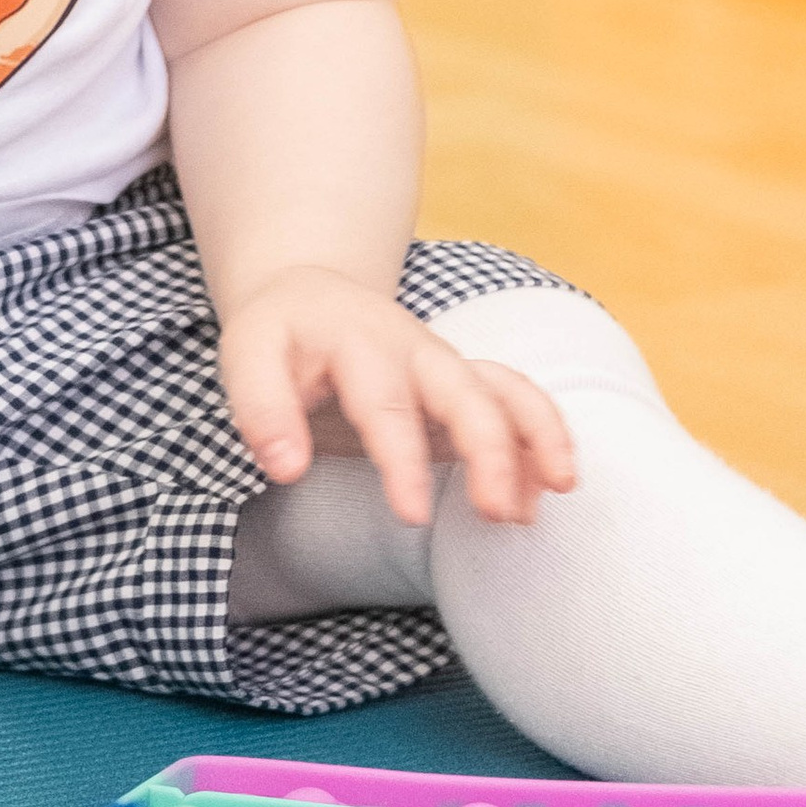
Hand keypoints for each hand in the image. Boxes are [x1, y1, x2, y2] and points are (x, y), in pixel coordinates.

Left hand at [220, 266, 575, 529]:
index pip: (385, 405)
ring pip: (506, 391)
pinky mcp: (462, 385)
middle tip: (499, 512)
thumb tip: (285, 468)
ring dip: (536, 437)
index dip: (402, 460)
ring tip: (558, 490)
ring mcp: (446, 366)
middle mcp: (415, 350)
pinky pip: (515, 401)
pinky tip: (551, 486)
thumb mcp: (247, 355)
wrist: (311, 292)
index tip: (413, 515)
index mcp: (360, 343)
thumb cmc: (280, 334)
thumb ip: (261, 409)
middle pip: (466, 392)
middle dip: (491, 450)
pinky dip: (543, 436)